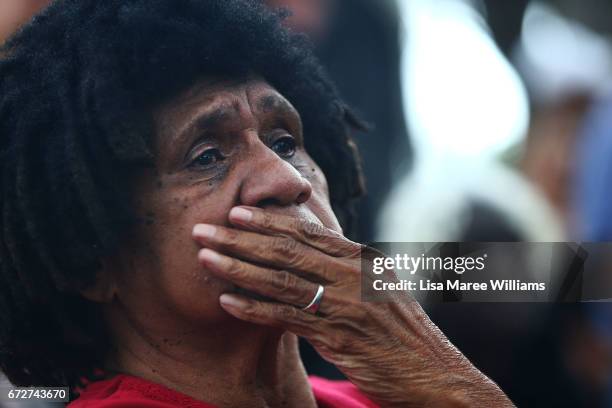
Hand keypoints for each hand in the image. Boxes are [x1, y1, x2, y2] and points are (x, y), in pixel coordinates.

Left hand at [192, 206, 513, 407]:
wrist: (435, 372)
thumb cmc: (402, 331)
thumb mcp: (379, 288)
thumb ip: (345, 268)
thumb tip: (308, 254)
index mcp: (361, 258)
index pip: (308, 232)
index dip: (268, 221)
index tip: (236, 212)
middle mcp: (352, 274)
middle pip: (287, 250)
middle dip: (240, 238)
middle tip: (203, 229)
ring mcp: (346, 303)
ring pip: (282, 279)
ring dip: (238, 268)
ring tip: (204, 258)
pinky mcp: (339, 336)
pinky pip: (288, 317)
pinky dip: (254, 309)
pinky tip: (226, 302)